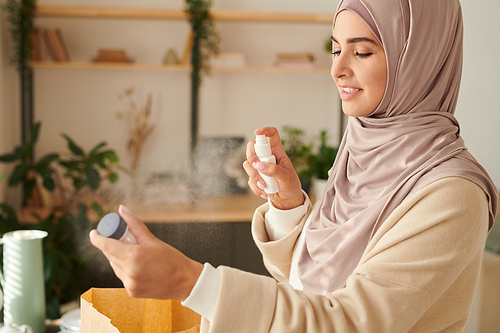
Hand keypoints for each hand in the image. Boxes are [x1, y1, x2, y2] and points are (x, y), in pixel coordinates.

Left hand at [89, 205, 203, 300]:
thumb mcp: (153, 240)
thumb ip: (134, 225)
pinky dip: (125, 269)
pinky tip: (137, 265)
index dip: (97, 238)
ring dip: (118, 258)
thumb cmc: (172, 259)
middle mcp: (129, 271)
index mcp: (134, 256)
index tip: (93, 233)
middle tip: (118, 238)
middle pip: (110, 255)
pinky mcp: (132, 292)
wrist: (185, 281)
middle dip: (111, 246)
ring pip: (115, 267)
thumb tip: (122, 210)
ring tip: (132, 252)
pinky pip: (122, 277)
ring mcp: (129, 284)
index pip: (106, 246)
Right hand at [243, 127, 303, 209]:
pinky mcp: (256, 177)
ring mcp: (260, 166)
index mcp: (278, 152)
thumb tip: (259, 165)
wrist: (287, 201)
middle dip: (252, 157)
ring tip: (265, 186)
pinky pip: (249, 179)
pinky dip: (256, 187)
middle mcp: (267, 157)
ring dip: (255, 177)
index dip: (264, 130)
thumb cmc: (291, 186)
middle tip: (257, 167)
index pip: (271, 135)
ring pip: (248, 164)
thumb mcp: (287, 178)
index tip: (257, 133)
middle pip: (252, 147)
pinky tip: (265, 191)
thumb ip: (274, 170)